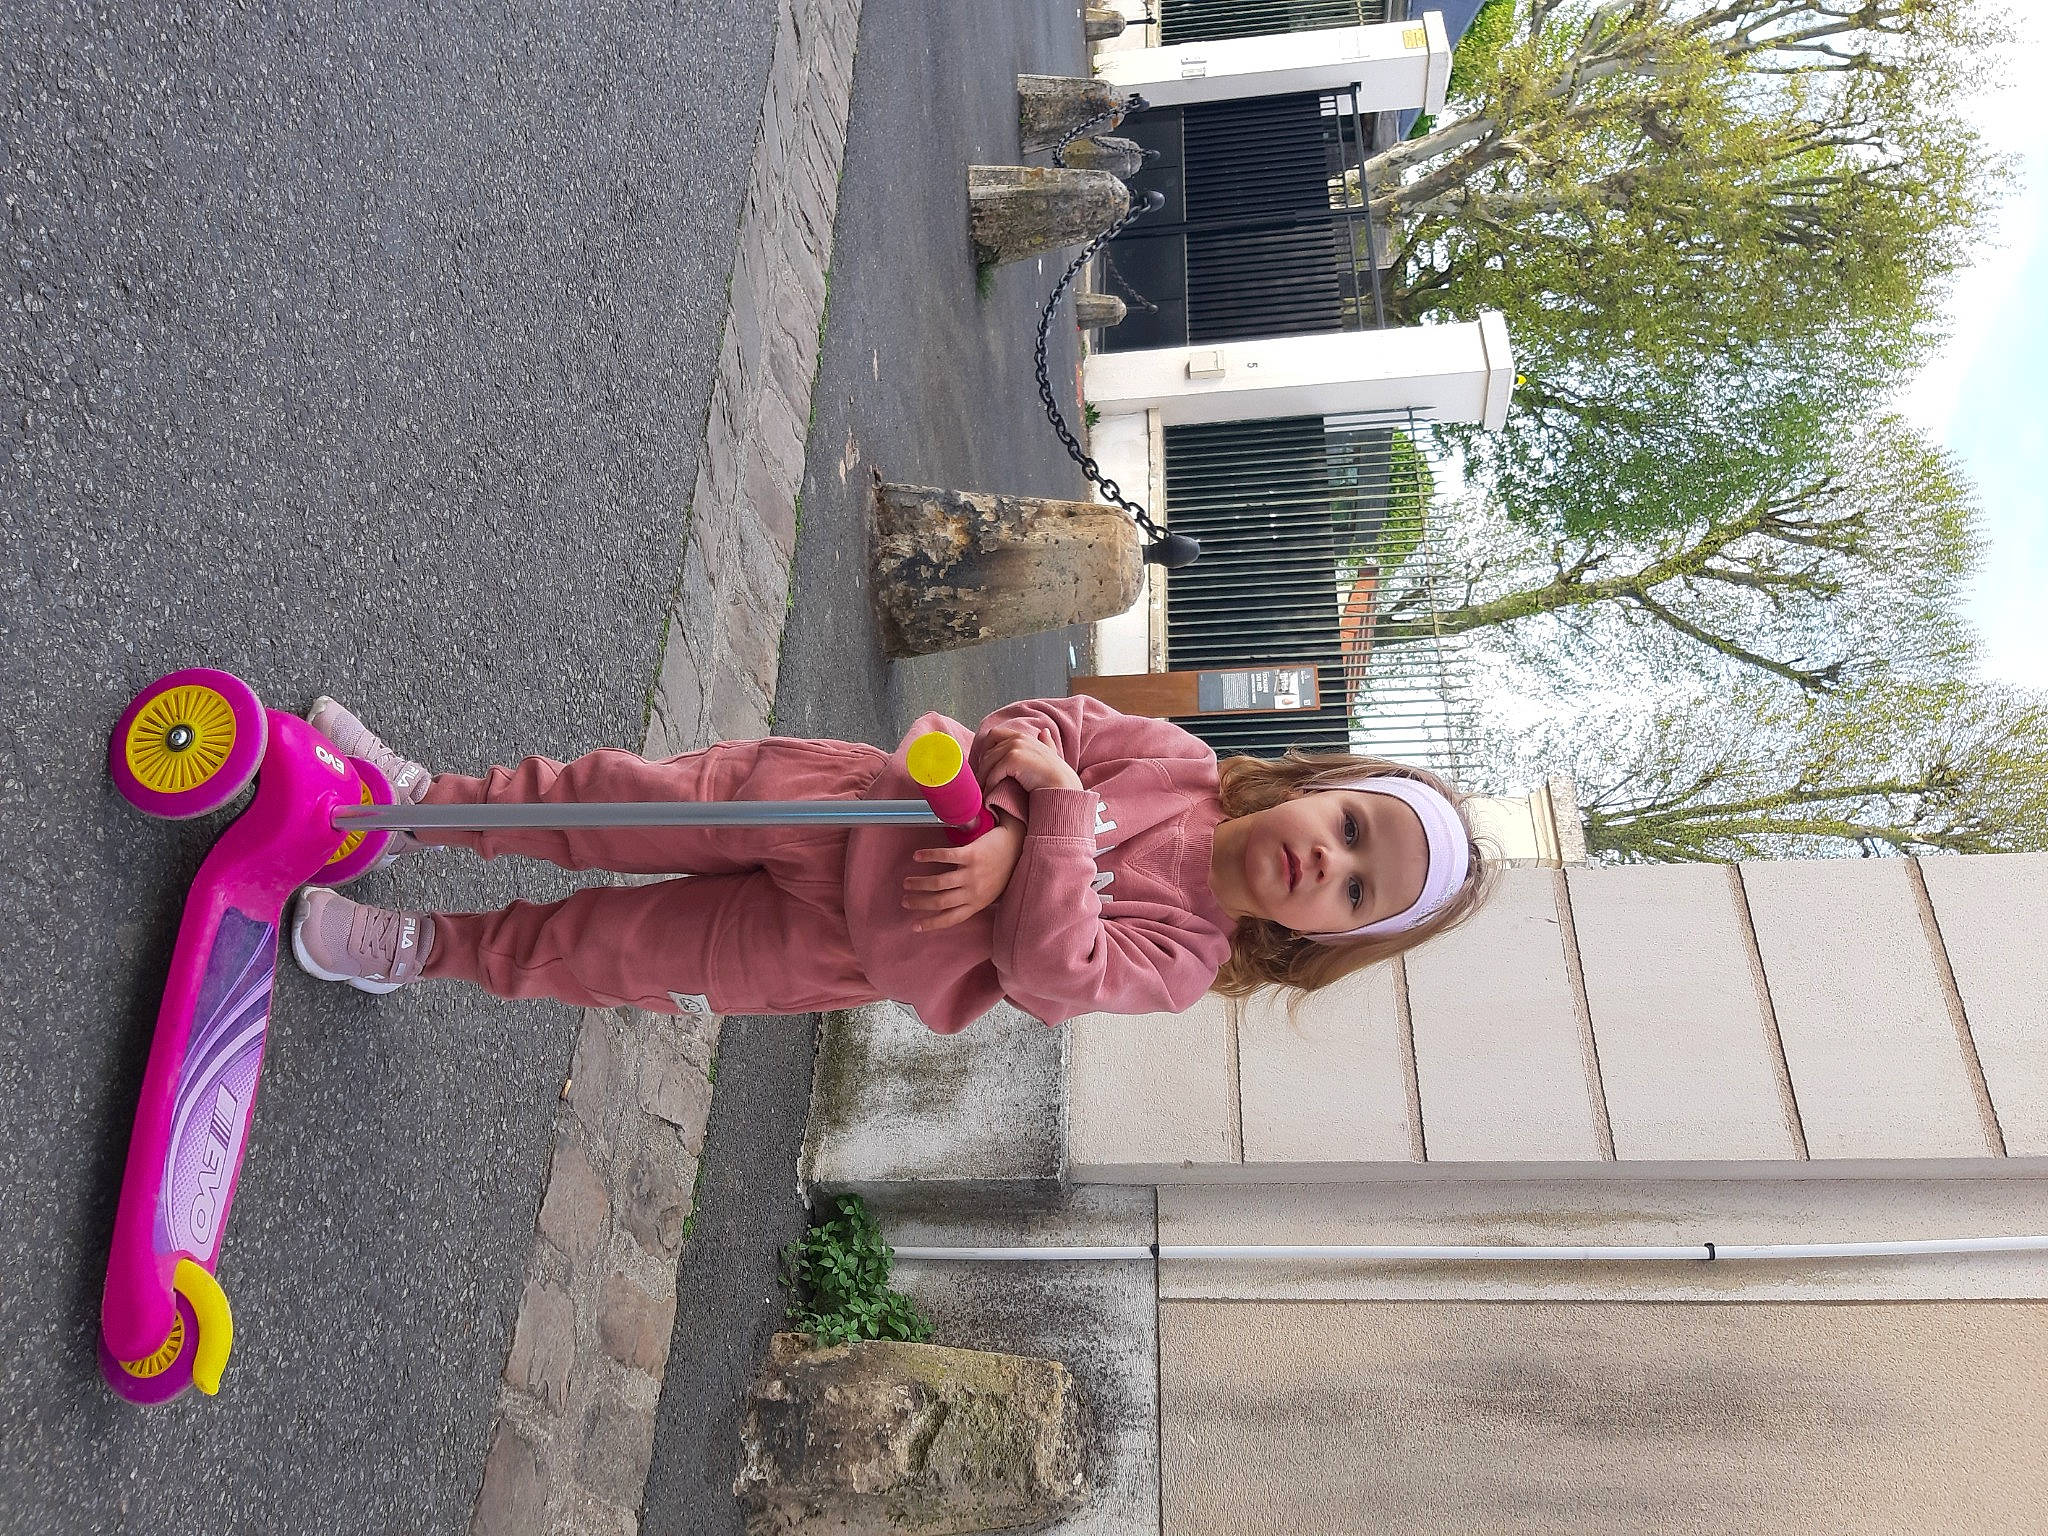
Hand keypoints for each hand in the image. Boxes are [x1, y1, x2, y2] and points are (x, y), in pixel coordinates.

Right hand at [902, 813, 1026, 932]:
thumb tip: (947, 909)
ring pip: (939, 883)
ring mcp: (973, 873)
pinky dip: (929, 856)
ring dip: (919, 884)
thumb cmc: (1000, 871)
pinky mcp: (972, 854)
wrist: (1016, 846)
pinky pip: (946, 856)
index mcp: (977, 904)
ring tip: (907, 882)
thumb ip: (972, 901)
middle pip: (940, 902)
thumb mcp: (989, 893)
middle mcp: (974, 891)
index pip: (950, 919)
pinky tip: (917, 856)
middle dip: (919, 903)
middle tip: (905, 900)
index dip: (931, 924)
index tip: (914, 926)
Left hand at [979, 720, 1082, 794]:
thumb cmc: (1056, 777)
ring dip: (983, 778)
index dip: (986, 750)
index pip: (994, 735)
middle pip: (988, 750)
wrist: (1063, 788)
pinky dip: (990, 785)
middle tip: (980, 782)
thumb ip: (1046, 743)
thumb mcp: (1050, 756)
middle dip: (982, 767)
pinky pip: (994, 773)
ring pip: (988, 762)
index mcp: (1024, 736)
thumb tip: (1044, 732)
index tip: (985, 767)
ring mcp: (1016, 747)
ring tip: (982, 790)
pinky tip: (990, 794)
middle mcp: (1018, 738)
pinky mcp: (1013, 759)